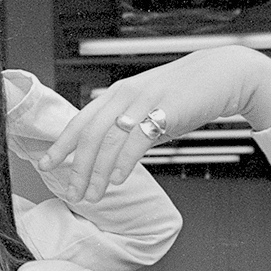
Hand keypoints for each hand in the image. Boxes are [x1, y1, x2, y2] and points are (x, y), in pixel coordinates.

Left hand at [39, 46, 270, 201]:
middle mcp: (124, 95)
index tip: (46, 163)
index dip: (62, 144)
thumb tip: (107, 156)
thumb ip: (127, 127)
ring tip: (94, 195)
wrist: (223, 75)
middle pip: (90, 135)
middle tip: (73, 192)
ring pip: (110, 141)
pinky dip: (125, 161)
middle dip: (78, 167)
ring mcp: (144, 101)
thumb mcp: (147, 107)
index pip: (80, 121)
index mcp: (115, 94)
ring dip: (99, 172)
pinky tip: (119, 179)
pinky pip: (138, 139)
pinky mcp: (165, 110)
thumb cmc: (184, 94)